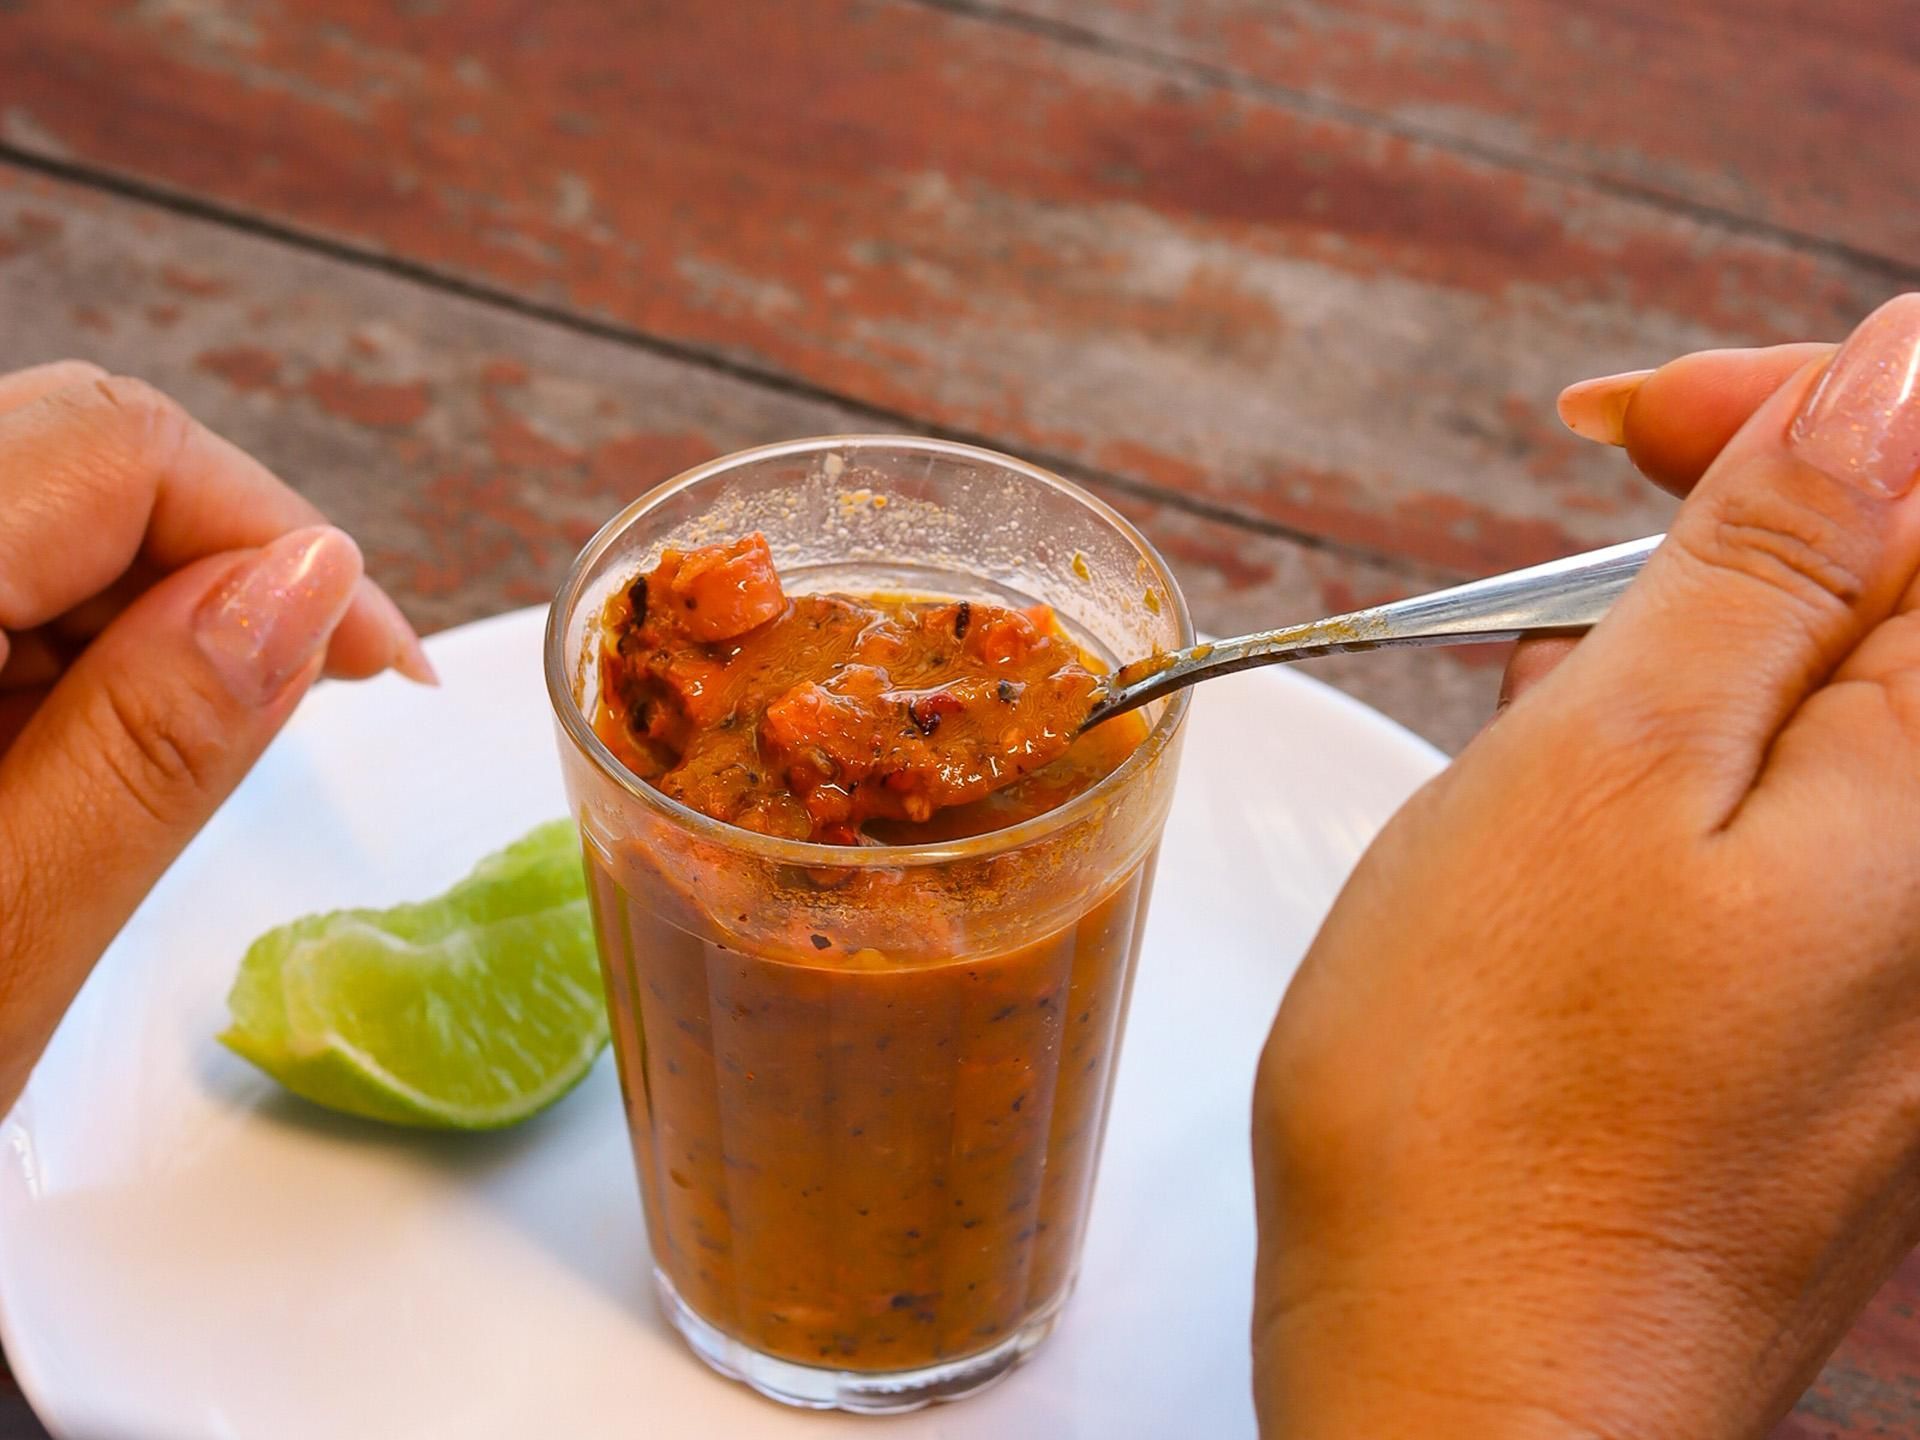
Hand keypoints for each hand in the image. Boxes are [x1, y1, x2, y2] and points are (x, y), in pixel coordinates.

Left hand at [0, 363, 432, 1111]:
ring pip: (22, 508)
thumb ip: (154, 744)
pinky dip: (53, 651)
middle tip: (314, 694)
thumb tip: (303, 588)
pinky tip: (60, 758)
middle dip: (221, 570)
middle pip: (67, 453)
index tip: (371, 652)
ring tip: (152, 773)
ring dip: (137, 621)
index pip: (111, 445)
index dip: (278, 530)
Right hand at [1252, 294, 1919, 1438]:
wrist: (1471, 1387)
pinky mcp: (1842, 1029)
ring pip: (1831, 719)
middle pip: (1897, 605)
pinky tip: (1572, 824)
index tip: (1620, 425)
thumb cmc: (1494, 1102)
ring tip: (1540, 710)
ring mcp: (1911, 967)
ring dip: (1690, 667)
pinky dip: (1685, 783)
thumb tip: (1894, 377)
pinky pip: (1798, 834)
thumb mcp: (1600, 774)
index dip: (1798, 410)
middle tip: (1566, 562)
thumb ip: (1766, 566)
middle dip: (1737, 536)